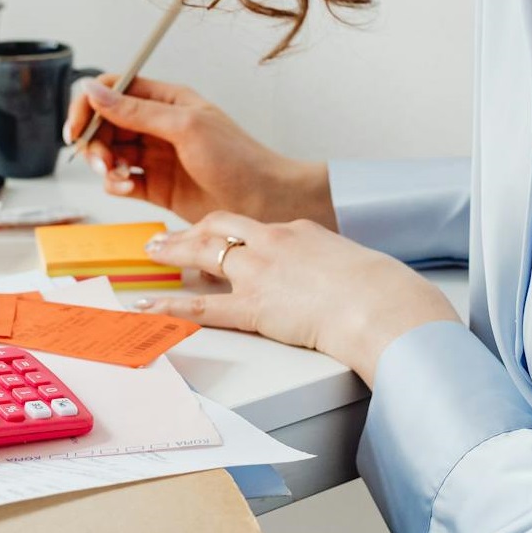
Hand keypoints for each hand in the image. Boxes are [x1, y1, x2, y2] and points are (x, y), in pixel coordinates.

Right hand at [64, 76, 334, 225]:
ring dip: (102, 164)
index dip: (88, 105)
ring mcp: (155, 156)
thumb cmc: (237, 158)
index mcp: (166, 100)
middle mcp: (157, 125)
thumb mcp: (185, 127)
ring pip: (108, 152)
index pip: (113, 89)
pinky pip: (120, 180)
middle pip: (105, 123)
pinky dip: (115, 184)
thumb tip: (93, 90)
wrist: (264, 202)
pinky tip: (127, 188)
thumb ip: (136, 111)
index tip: (76, 128)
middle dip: (94, 141)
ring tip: (115, 176)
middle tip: (99, 160)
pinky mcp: (155, 186)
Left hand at [135, 211, 460, 384]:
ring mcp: (259, 272)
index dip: (227, 229)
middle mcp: (272, 243)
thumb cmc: (379, 290)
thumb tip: (330, 277)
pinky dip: (170, 306)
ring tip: (152, 253)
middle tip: (167, 235)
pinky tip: (150, 307)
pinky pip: (202, 307)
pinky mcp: (254, 306)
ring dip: (173, 252)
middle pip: (219, 226)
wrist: (381, 304)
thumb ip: (329, 264)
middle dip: (189, 230)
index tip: (213, 232)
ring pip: (203, 254)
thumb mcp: (352, 264)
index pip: (252, 225)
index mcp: (298, 231)